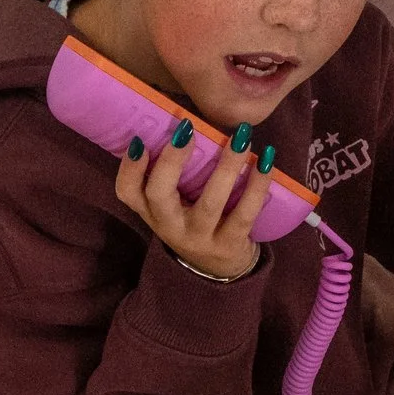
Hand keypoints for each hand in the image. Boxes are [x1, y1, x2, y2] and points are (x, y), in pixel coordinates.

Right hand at [117, 124, 264, 280]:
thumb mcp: (174, 207)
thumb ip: (174, 175)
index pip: (128, 193)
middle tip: (187, 130)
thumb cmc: (194, 223)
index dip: (129, 168)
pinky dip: (257, 186)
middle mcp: (170, 226)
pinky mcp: (229, 244)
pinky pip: (244, 213)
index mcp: (152, 212)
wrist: (219, 272)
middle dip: (172, 162)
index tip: (140, 141)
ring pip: (209, 203)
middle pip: (159, 196)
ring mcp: (199, 238)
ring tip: (241, 138)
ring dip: (226, 167)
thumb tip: (185, 122)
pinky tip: (266, 162)